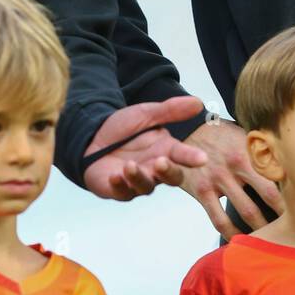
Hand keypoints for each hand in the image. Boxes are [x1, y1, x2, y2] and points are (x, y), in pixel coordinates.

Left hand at [82, 97, 208, 199]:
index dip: (192, 158)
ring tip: (129, 165)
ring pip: (146, 187)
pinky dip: (119, 185)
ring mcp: (138, 181)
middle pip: (171, 177)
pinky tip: (114, 176)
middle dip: (168, 172)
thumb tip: (198, 102)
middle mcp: (155, 169)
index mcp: (166, 150)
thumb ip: (170, 110)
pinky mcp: (118, 190)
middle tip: (162, 162)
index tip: (202, 158)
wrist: (93, 138)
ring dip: (139, 177)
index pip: (183, 156)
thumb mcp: (145, 114)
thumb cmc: (124, 129)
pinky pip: (121, 192)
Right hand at [176, 118, 283, 234]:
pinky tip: (240, 241)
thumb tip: (290, 164)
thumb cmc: (222, 133)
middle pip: (268, 196)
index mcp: (251, 150)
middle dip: (284, 213)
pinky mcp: (201, 191)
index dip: (294, 193)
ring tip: (274, 239)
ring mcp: (218, 179)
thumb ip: (263, 150)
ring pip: (246, 211)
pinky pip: (218, 219)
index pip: (280, 174)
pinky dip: (230, 233)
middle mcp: (236, 165)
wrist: (186, 129)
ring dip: (262, 228)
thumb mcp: (244, 135)